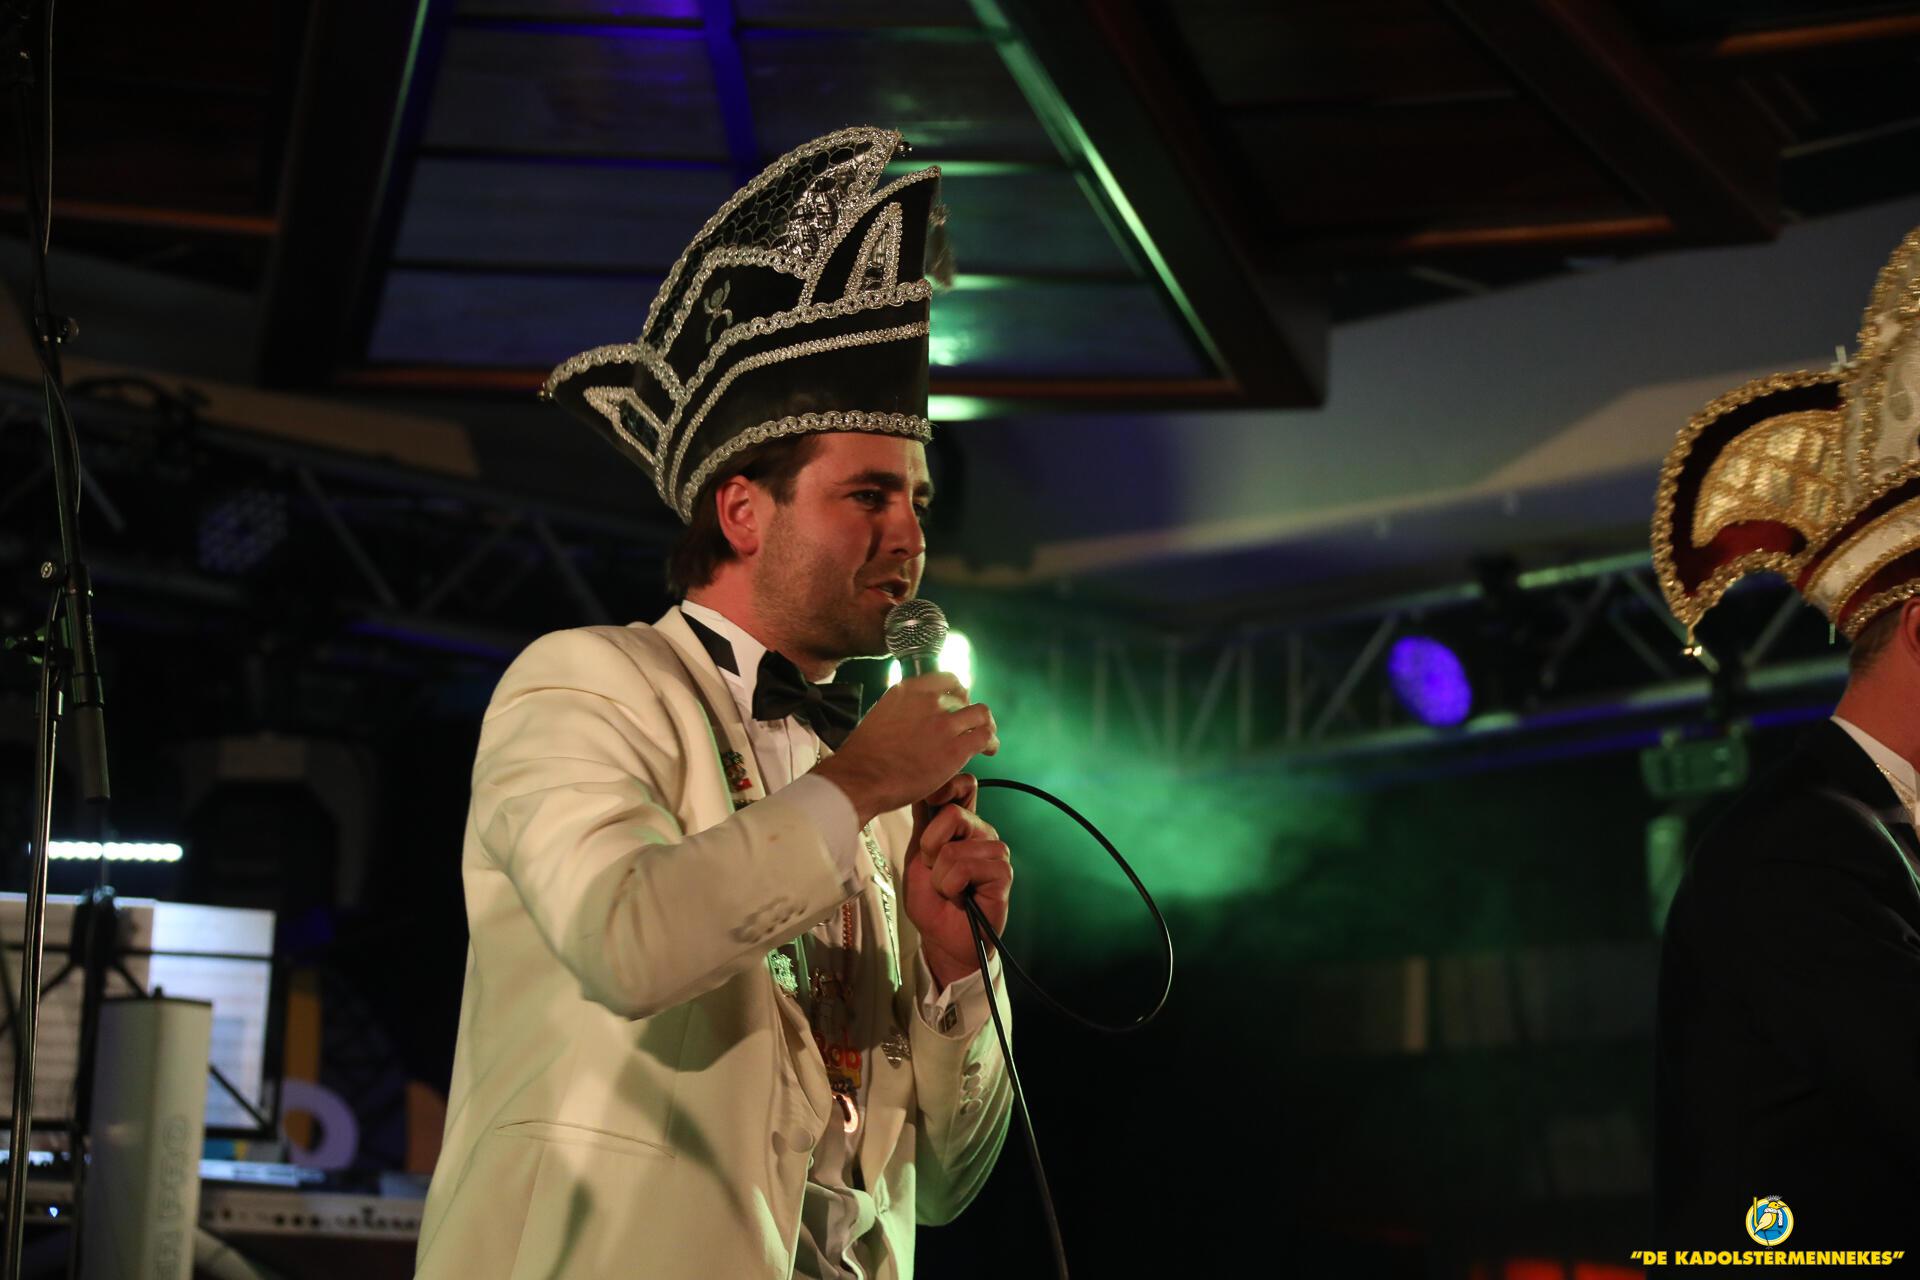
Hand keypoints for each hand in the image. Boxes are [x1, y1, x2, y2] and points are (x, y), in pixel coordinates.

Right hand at [814, 673, 997, 825]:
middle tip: (967, 727)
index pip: (946, 679)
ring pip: (981, 714)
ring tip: (985, 737)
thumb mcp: (880, 714)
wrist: (861, 777)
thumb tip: (911, 717)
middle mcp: (929, 701)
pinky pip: (985, 738)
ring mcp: (944, 724)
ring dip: (985, 725)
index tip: (958, 702)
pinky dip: (991, 743)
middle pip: (964, 697)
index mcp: (908, 690)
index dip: (957, 691)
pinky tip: (988, 751)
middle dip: (968, 712)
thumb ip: (902, 709)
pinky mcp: (955, 748)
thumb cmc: (864, 755)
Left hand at [903, 786, 1011, 992]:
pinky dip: (951, 887)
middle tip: (935, 871)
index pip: (964, 785)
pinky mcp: (1002, 872)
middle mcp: (982, 832)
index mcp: (963, 823)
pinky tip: (960, 897)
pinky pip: (965, 868)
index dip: (946, 787)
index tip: (930, 802)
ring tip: (948, 889)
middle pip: (953, 813)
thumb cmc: (930, 900)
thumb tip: (921, 786)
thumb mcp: (917, 855)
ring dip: (940, 876)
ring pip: (954, 848)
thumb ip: (924, 821)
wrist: (941, 938)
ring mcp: (995, 851)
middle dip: (930, 848)